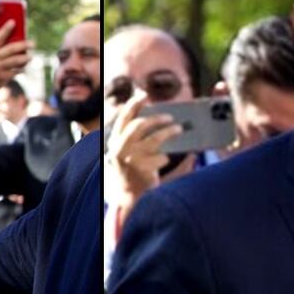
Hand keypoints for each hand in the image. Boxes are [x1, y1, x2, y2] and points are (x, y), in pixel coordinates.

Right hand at [0, 20, 33, 105]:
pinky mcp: (2, 78)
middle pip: (10, 49)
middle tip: (33, 43)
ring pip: (15, 61)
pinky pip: (16, 71)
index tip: (13, 22)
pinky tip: (23, 68)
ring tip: (30, 57)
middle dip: (23, 45)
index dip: (6, 29)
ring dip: (25, 58)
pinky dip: (21, 69)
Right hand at [105, 91, 182, 239]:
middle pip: (140, 125)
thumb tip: (157, 119)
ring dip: (168, 132)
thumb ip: (135, 138)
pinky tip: (166, 158)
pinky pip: (160, 157)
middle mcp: (120, 149)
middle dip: (157, 118)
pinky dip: (165, 157)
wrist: (128, 198)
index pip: (123, 118)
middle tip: (170, 118)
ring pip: (154, 139)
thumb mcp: (126, 153)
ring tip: (179, 129)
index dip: (133, 104)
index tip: (144, 95)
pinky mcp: (143, 171)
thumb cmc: (132, 172)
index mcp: (115, 142)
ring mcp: (131, 160)